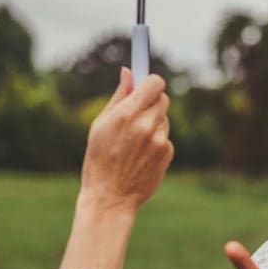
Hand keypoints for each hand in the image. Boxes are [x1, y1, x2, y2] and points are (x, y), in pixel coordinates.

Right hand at [78, 68, 173, 213]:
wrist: (111, 195)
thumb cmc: (99, 158)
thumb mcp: (101, 124)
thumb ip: (119, 96)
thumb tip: (128, 72)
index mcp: (127, 114)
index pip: (155, 83)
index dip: (151, 82)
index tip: (145, 85)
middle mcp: (147, 125)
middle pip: (163, 99)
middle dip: (152, 101)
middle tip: (137, 112)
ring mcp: (160, 141)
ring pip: (164, 119)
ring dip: (153, 123)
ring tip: (134, 141)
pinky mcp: (168, 154)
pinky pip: (166, 138)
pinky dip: (157, 141)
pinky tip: (141, 154)